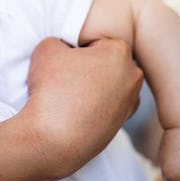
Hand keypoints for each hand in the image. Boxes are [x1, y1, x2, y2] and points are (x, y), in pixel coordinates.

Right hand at [25, 38, 143, 170]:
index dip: (75, 47)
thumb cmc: (52, 91)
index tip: (63, 60)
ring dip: (91, 86)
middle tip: (65, 77)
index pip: (95, 40)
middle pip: (105, 61)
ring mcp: (129, 103)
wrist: (53, 141)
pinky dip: (93, 106)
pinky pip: (105, 106)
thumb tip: (64, 48)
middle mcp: (133, 76)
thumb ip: (59, 40)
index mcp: (120, 52)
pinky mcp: (120, 125)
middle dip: (88, 66)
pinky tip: (74, 112)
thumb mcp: (47, 48)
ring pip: (107, 84)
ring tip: (68, 96)